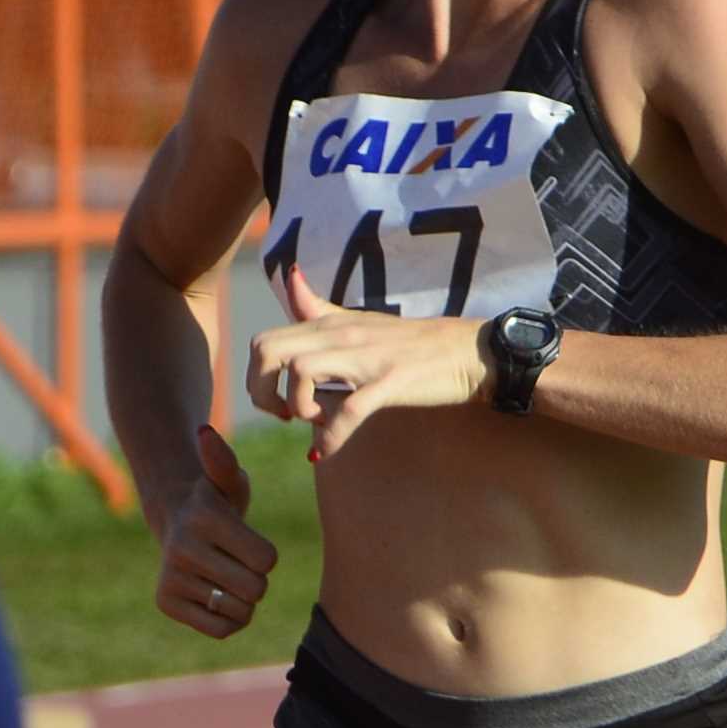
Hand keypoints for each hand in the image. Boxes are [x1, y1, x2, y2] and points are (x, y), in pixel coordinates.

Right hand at [152, 423, 279, 642]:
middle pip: (256, 588)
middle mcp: (182, 548)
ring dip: (243, 599)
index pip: (267, 560)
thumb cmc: (214, 501)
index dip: (265, 554)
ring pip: (241, 611)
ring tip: (225, 576)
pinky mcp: (166, 602)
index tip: (248, 542)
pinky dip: (228, 618)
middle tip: (235, 561)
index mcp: (204, 519)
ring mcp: (171, 577)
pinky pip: (222, 629)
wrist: (174, 520)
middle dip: (255, 577)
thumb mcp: (226, 480)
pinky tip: (215, 595)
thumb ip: (224, 461)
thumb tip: (205, 433)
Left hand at [245, 309, 484, 461]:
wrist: (468, 351)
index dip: (257, 377)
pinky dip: (332, 436)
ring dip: (298, 407)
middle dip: (262, 392)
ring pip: (301, 372)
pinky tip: (328, 450)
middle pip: (269, 352)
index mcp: (329, 324)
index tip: (277, 400)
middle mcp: (341, 335)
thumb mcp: (359, 320)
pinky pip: (349, 410)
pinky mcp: (391, 382)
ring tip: (316, 421)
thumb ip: (319, 307)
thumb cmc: (412, 343)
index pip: (265, 341)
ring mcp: (365, 357)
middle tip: (285, 415)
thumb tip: (290, 278)